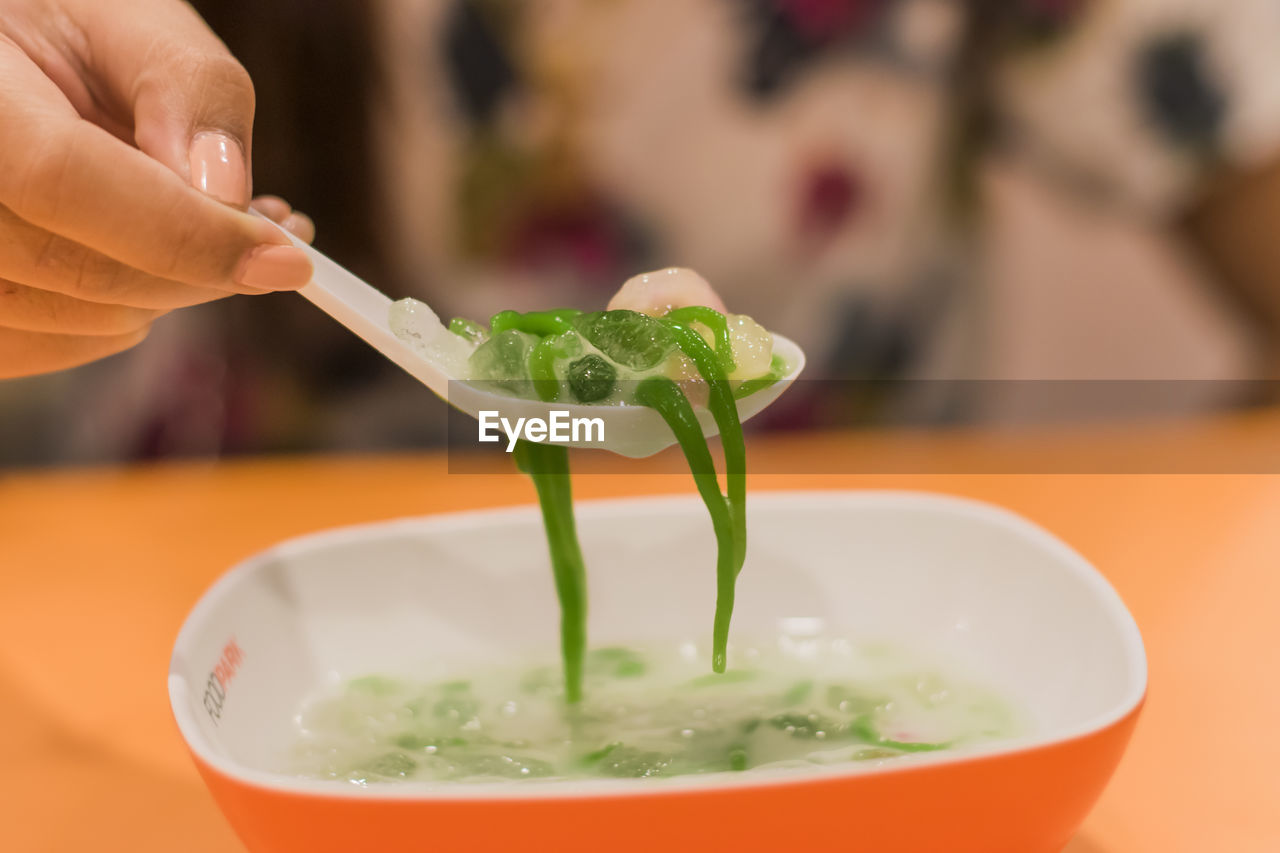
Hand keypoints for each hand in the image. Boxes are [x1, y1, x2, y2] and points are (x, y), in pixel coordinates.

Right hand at [0, 0, 315, 378]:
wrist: (2, 65)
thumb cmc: (56, 28)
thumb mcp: (125, 19)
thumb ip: (187, 88)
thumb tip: (229, 193)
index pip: (64, 179)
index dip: (187, 231)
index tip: (288, 257)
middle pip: (81, 269)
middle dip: (204, 263)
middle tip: (273, 232)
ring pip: (85, 321)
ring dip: (176, 288)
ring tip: (208, 224)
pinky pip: (65, 346)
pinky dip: (129, 314)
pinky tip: (151, 257)